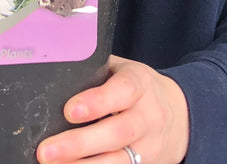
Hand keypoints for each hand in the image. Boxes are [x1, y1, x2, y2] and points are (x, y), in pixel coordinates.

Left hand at [36, 56, 188, 163]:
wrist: (180, 115)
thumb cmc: (138, 90)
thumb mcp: (124, 72)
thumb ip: (96, 73)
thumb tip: (54, 76)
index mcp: (140, 84)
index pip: (122, 91)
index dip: (97, 101)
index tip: (70, 110)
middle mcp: (149, 116)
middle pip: (116, 132)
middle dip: (79, 144)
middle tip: (46, 151)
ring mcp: (150, 146)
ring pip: (118, 161)